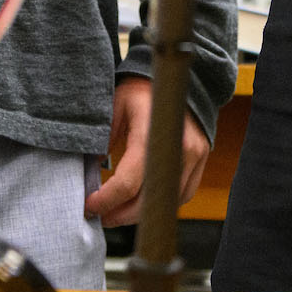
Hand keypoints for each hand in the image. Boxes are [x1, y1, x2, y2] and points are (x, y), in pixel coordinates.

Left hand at [84, 78, 210, 227]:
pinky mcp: (201, 159)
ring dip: (141, 212)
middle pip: (148, 200)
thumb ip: (103, 139)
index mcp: (151, 132)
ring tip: (119, 210)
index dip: (106, 200)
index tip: (90, 206)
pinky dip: (162, 201)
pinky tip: (144, 200)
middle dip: (121, 214)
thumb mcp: (116, 106)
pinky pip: (182, 194)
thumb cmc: (143, 88)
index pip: (128, 182)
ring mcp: (193, 155)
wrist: (179, 76)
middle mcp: (177, 148)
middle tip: (102, 215)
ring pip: (167, 202)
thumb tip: (90, 172)